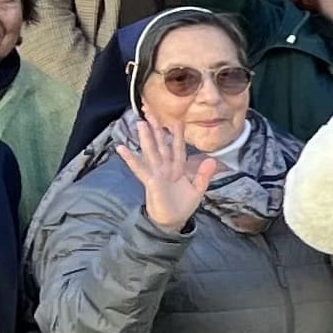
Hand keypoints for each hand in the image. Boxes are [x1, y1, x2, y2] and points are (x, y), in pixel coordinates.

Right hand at [119, 114, 221, 230]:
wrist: (173, 221)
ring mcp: (157, 173)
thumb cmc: (183, 205)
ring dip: (146, 138)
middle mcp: (166, 167)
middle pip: (161, 144)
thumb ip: (204, 175)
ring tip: (140, 122)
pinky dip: (131, 159)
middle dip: (157, 128)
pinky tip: (121, 148)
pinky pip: (139, 168)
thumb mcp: (198, 190)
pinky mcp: (150, 182)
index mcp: (178, 167)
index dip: (176, 134)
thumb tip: (211, 160)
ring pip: (151, 152)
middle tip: (150, 111)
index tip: (175, 118)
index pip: (177, 147)